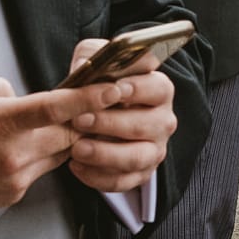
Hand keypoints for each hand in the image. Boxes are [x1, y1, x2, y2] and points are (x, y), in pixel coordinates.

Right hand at [0, 72, 127, 216]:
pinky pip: (38, 173)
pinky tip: (11, 152)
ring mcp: (13, 179)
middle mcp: (11, 154)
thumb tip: (22, 99)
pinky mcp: (11, 195)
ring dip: (55, 142)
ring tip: (32, 130)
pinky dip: (35, 160)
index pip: (56, 108)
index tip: (114, 89)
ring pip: (57, 155)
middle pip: (67, 135)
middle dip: (76, 122)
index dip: (89, 98)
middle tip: (76, 108)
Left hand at [66, 46, 178, 192]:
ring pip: (137, 157)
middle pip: (147, 125)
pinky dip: (98, 177)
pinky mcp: (140, 174)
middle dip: (111, 123)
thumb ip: (91, 56)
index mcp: (158, 91)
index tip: (114, 89)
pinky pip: (123, 181)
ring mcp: (153, 150)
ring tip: (77, 148)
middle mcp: (162, 121)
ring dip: (106, 153)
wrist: (95, 116)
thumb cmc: (99, 86)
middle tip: (81, 120)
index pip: (159, 89)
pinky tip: (76, 166)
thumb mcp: (95, 60)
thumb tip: (84, 67)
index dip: (138, 89)